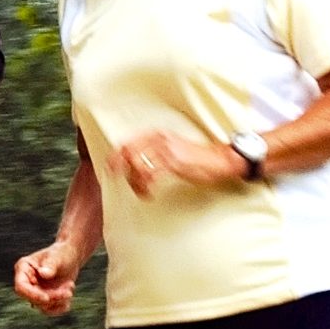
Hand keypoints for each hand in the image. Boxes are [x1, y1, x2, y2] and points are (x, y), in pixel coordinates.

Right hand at [14, 240, 81, 315]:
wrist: (70, 258)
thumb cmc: (62, 253)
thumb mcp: (57, 257)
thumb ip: (50, 265)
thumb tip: (43, 274)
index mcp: (23, 268)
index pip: (21, 287)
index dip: (32, 295)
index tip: (47, 298)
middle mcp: (26, 282)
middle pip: (33, 299)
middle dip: (52, 298)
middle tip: (69, 291)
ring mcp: (34, 291)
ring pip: (43, 306)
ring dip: (59, 301)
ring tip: (71, 285)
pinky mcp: (44, 298)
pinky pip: (50, 310)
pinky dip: (61, 306)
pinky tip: (69, 292)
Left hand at [115, 130, 238, 198]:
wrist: (219, 160)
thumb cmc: (197, 159)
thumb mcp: (172, 151)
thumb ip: (155, 154)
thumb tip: (136, 164)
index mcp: (157, 134)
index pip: (128, 142)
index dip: (115, 156)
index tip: (110, 169)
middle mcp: (159, 138)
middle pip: (128, 152)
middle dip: (122, 170)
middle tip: (123, 183)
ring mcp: (166, 149)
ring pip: (138, 164)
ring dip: (135, 182)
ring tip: (142, 191)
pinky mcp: (173, 161)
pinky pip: (149, 173)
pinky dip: (145, 187)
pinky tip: (149, 194)